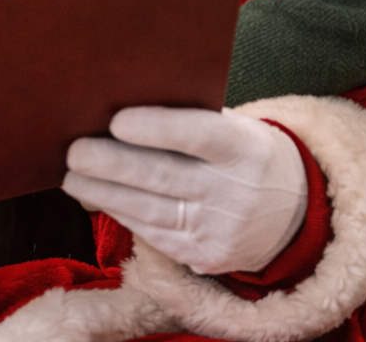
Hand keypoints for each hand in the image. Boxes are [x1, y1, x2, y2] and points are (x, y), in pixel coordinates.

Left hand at [62, 107, 307, 274]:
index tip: (116, 120)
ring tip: (71, 175)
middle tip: (74, 152)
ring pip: (149, 210)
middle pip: (164, 177)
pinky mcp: (203, 257)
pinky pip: (151, 233)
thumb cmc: (245, 155)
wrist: (294, 214)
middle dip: (112, 165)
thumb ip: (191, 119)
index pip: (200, 135)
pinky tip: (95, 196)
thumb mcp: (237, 129)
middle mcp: (234, 193)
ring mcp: (218, 231)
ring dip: (103, 192)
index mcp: (245, 149)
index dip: (157, 129)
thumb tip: (122, 108)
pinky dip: (119, 212)